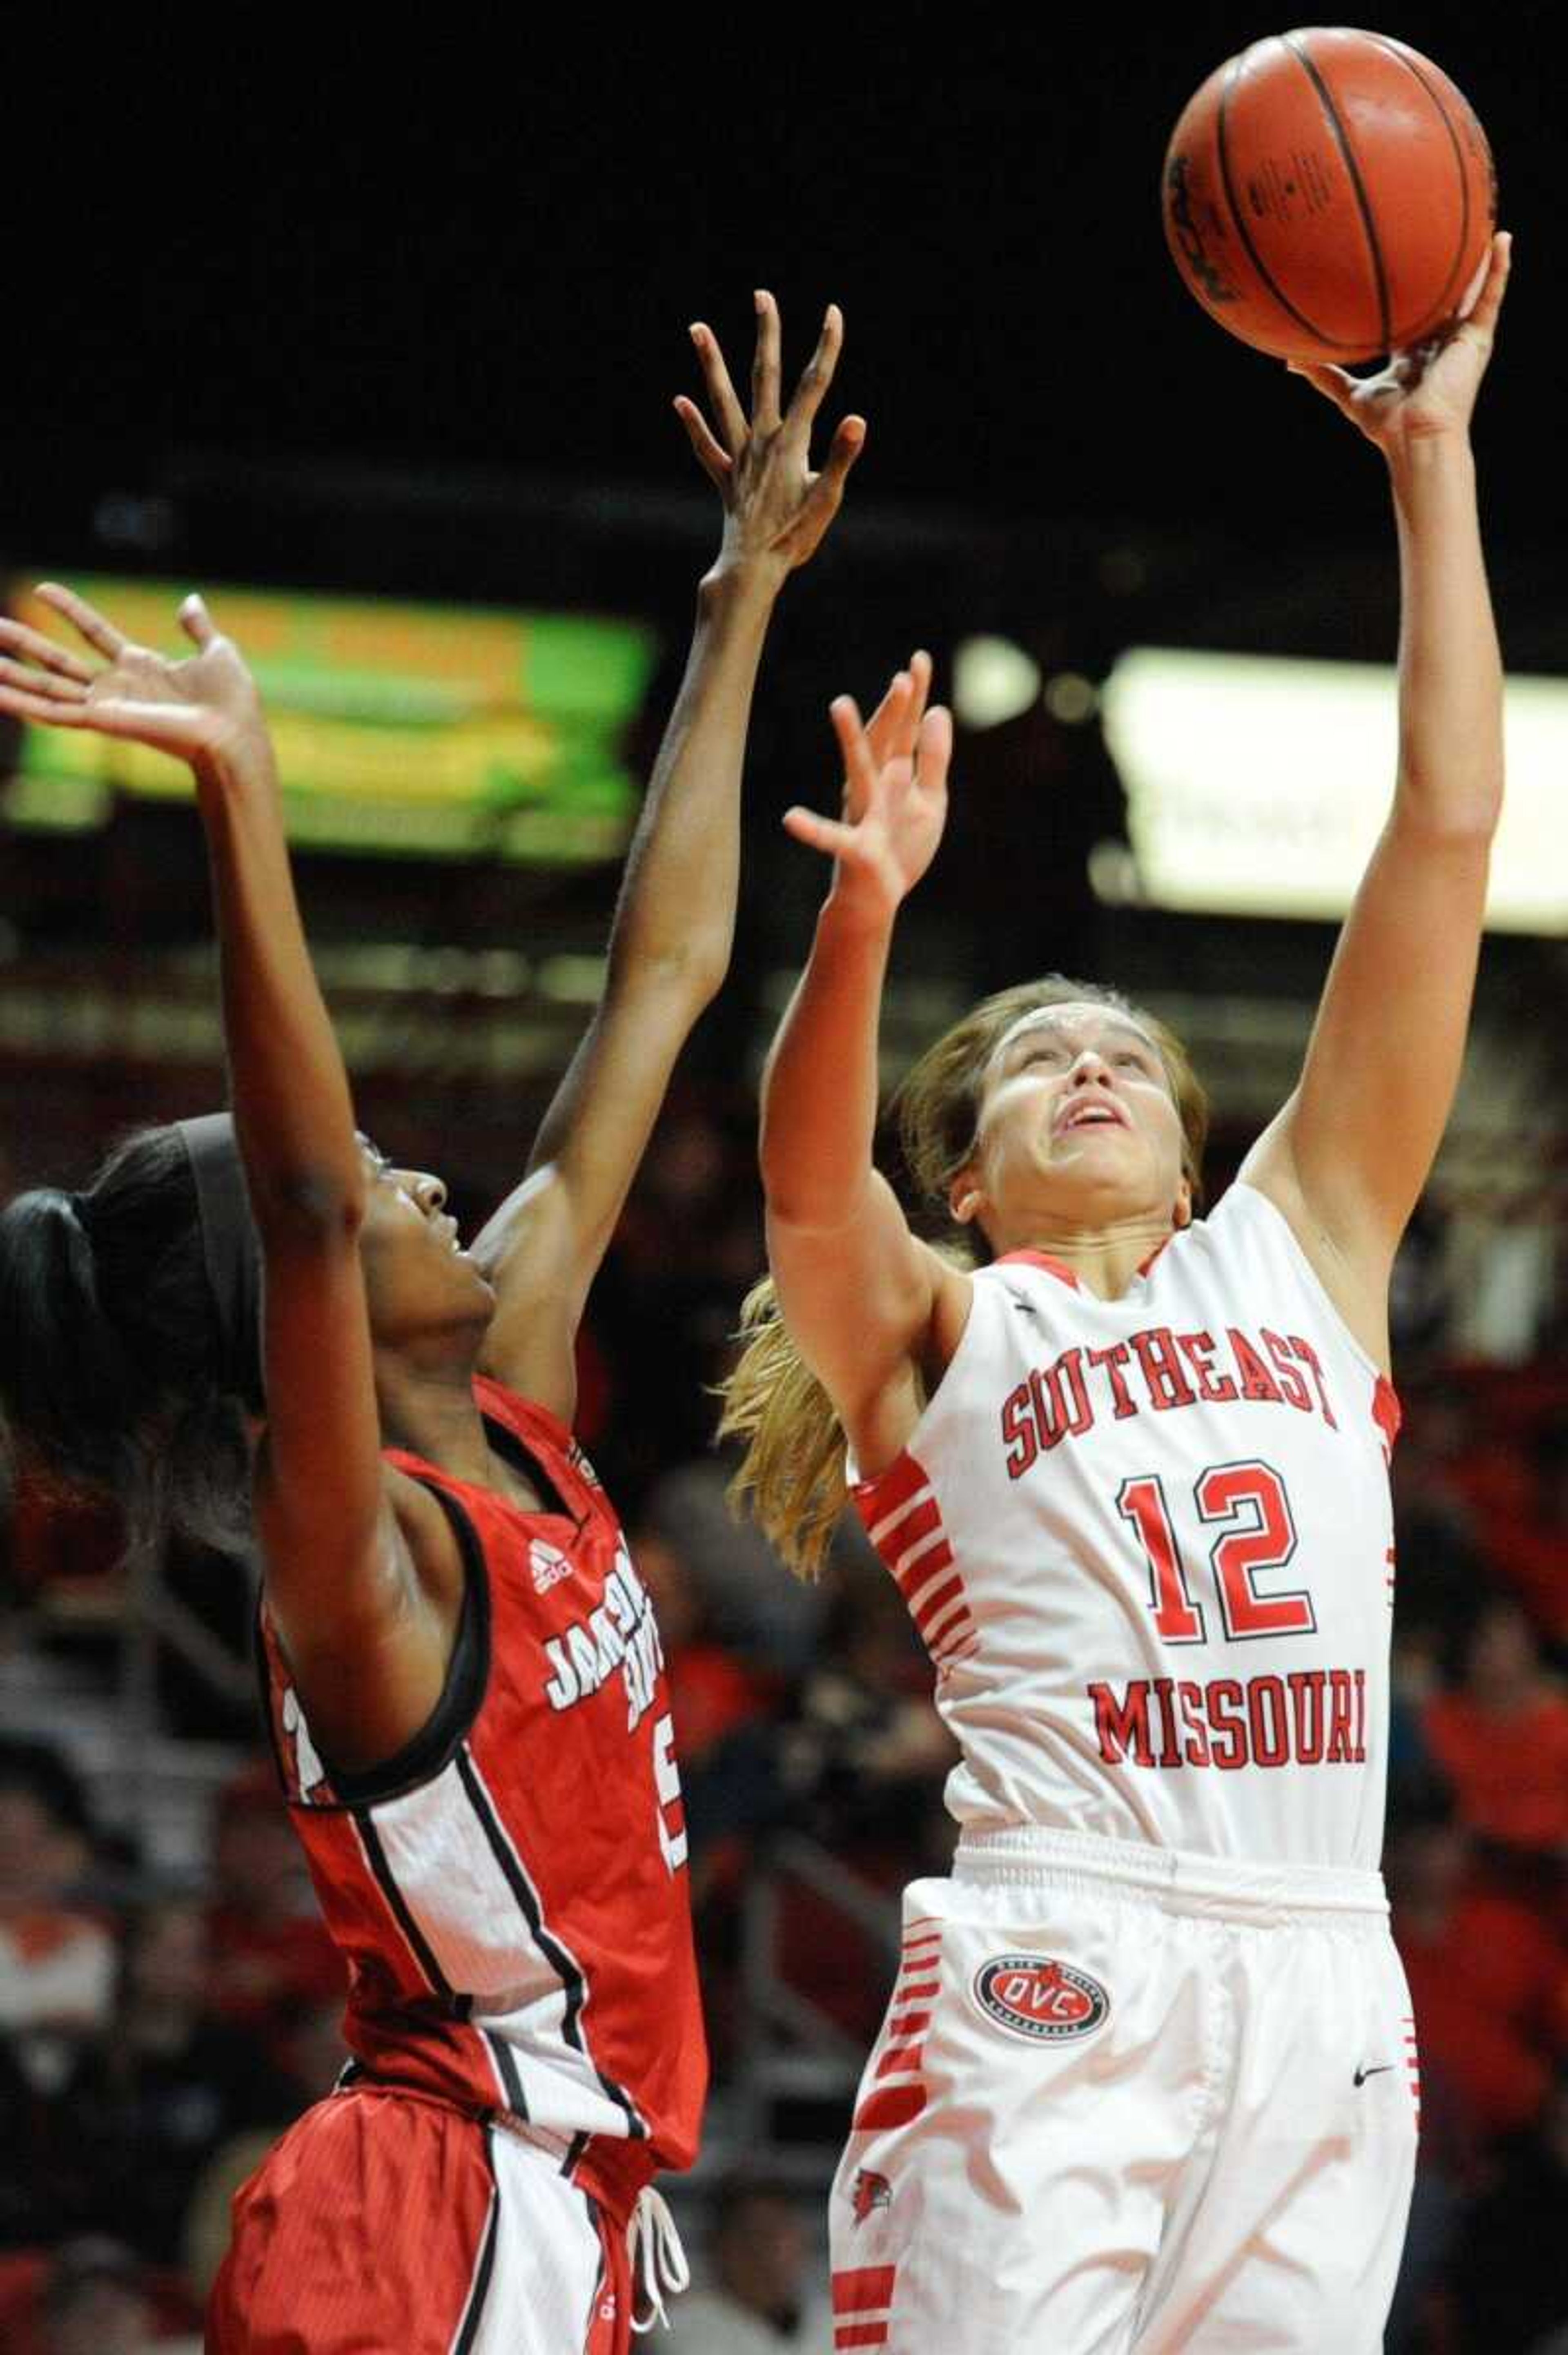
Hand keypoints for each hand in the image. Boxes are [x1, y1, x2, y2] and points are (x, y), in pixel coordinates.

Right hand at [0, 584, 265, 768]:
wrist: (235, 734)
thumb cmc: (232, 701)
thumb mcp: (217, 650)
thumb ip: (197, 626)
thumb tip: (189, 600)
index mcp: (139, 666)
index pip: (94, 632)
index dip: (70, 610)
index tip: (42, 589)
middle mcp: (117, 687)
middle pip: (59, 661)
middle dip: (26, 644)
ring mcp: (107, 705)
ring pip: (47, 687)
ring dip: (12, 675)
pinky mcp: (103, 722)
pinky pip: (54, 713)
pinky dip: (22, 706)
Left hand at [676, 292, 864, 584]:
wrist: (753, 568)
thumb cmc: (794, 538)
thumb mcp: (827, 499)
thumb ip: (841, 457)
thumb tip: (857, 419)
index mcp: (792, 442)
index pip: (814, 385)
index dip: (826, 347)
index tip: (833, 312)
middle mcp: (762, 440)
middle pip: (766, 377)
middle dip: (767, 334)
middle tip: (762, 295)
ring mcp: (740, 456)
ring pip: (724, 400)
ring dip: (712, 363)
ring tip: (698, 328)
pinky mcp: (725, 477)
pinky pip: (706, 447)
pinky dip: (693, 424)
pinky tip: (680, 401)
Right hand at [784, 651, 952, 919]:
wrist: (878, 899)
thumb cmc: (901, 847)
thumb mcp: (930, 800)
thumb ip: (934, 758)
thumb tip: (938, 709)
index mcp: (894, 776)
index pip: (906, 729)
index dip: (914, 697)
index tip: (920, 658)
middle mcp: (875, 788)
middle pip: (886, 743)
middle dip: (894, 712)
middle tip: (902, 678)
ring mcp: (862, 816)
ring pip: (858, 774)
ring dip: (851, 741)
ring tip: (840, 706)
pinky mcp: (855, 849)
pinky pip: (831, 838)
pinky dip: (811, 830)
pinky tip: (790, 819)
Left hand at [1289, 230, 1510, 452]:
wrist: (1415, 437)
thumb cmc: (1388, 425)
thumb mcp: (1350, 395)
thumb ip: (1323, 375)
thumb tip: (1290, 363)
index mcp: (1415, 352)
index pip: (1415, 313)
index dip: (1410, 291)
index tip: (1400, 263)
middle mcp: (1440, 341)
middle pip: (1445, 295)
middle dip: (1446, 267)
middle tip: (1442, 230)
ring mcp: (1462, 338)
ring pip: (1474, 288)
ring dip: (1479, 257)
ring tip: (1484, 219)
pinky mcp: (1478, 338)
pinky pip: (1491, 296)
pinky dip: (1499, 268)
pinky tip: (1503, 238)